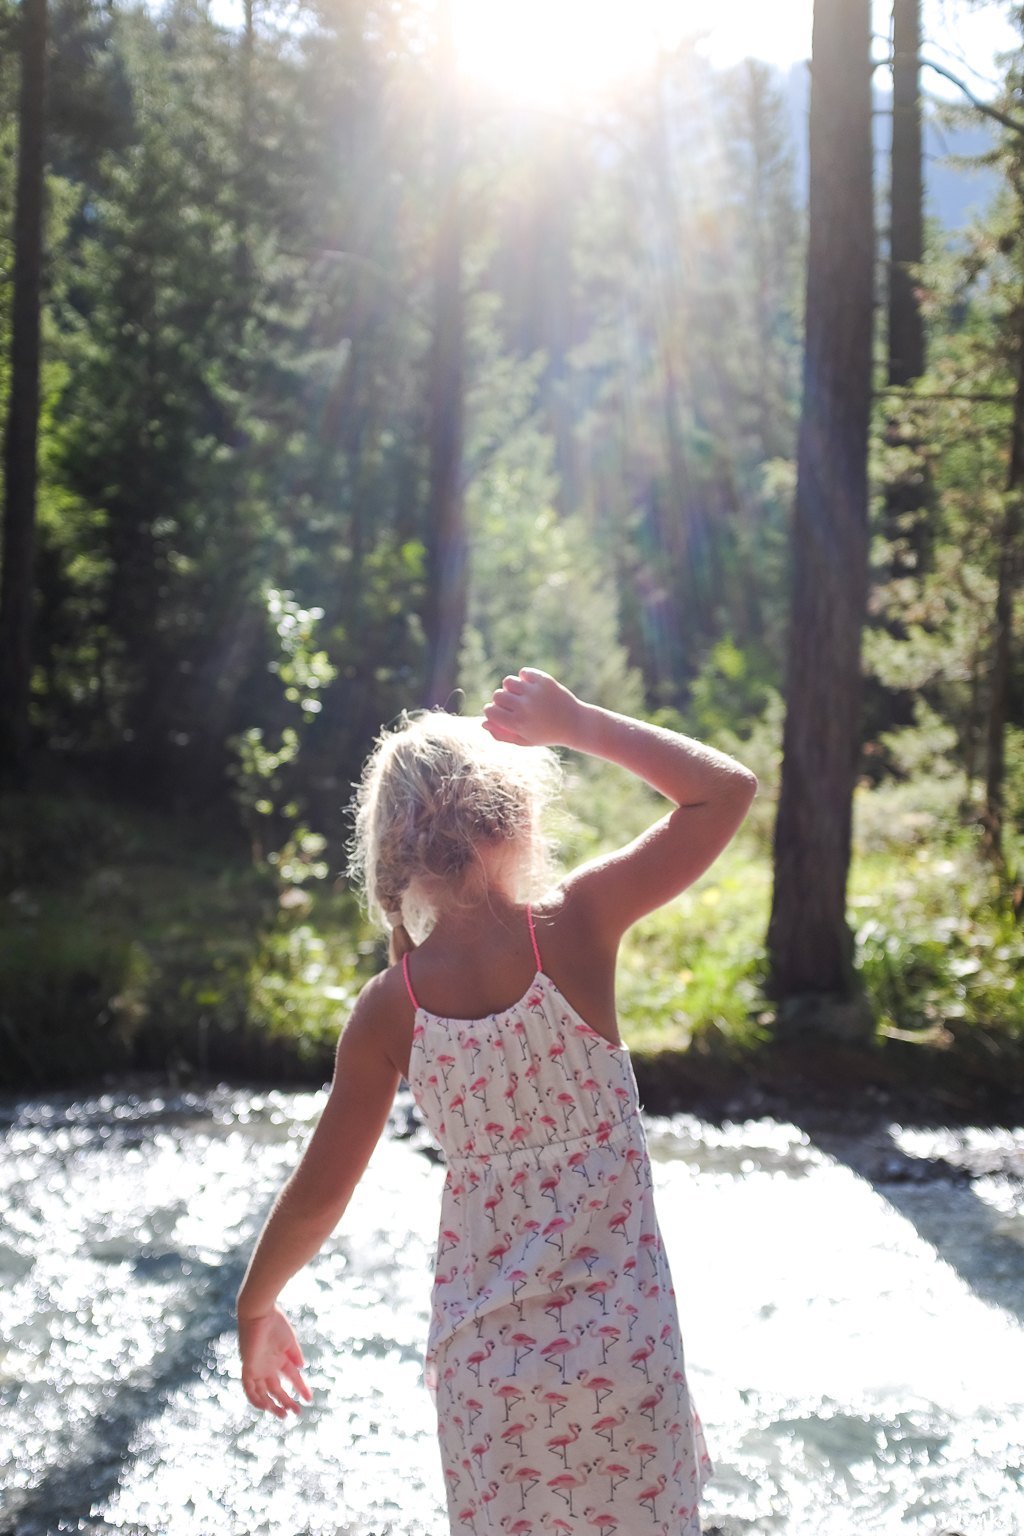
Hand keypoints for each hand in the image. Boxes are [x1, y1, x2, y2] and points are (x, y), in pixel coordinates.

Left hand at [238, 1304, 311, 1419]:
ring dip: (272, 1405)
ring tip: (283, 1415)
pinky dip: (256, 1399)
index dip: (301, 1388)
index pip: (292, 1378)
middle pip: (277, 1389)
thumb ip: (295, 1355)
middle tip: (296, 1412)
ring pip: (263, 1393)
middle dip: (286, 1401)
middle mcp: (268, 1366)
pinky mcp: (248, 1368)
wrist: (259, 1312)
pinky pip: (249, 1389)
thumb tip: (302, 1369)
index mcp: (280, 1358)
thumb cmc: (276, 1323)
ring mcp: (258, 1368)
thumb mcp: (289, 1341)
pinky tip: (266, 1406)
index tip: (309, 1399)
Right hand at [483, 668, 582, 748]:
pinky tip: (530, 686)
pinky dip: (524, 677)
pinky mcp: (544, 681)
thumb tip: (483, 722)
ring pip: (508, 681)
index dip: (492, 711)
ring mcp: (534, 692)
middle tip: (512, 705)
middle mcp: (524, 706)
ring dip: (511, 687)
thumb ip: (501, 735)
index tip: (500, 713)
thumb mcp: (524, 740)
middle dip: (501, 700)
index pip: (490, 711)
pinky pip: (523, 672)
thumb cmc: (547, 734)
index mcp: (518, 723)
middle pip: (497, 695)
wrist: (575, 724)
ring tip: (520, 694)